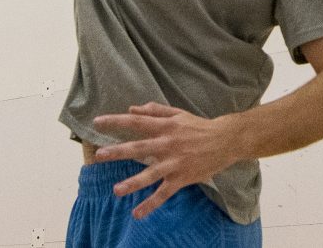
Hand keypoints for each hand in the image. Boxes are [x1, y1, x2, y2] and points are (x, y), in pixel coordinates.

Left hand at [92, 102, 240, 219]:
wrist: (225, 141)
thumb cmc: (198, 125)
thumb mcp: (176, 113)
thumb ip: (153, 111)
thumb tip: (131, 109)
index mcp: (163, 126)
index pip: (135, 122)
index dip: (116, 122)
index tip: (97, 122)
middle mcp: (166, 144)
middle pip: (138, 148)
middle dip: (118, 152)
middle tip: (99, 155)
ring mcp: (174, 163)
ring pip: (150, 175)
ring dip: (132, 183)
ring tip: (116, 190)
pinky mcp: (181, 179)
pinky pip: (164, 194)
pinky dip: (151, 204)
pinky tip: (137, 213)